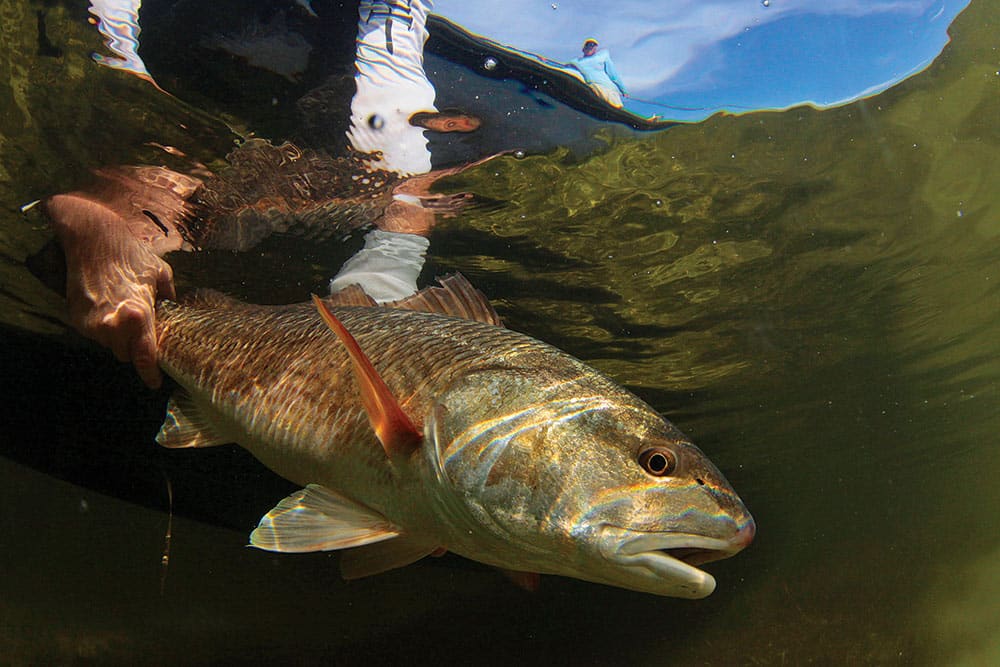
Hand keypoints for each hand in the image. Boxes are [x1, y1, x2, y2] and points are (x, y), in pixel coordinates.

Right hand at [46, 193, 177, 388]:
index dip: (150, 372)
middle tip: (140, 327)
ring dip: (117, 335)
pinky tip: (107, 306)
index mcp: (137, 314)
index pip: (144, 355)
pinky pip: (93, 334)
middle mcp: (112, 323)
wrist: (91, 237)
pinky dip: (102, 327)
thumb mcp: (160, 273)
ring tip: (122, 310)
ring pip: (109, 344)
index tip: (155, 382)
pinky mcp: (75, 318)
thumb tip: (173, 307)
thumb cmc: (129, 253)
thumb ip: (168, 297)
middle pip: (125, 353)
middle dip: (133, 344)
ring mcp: (90, 322)